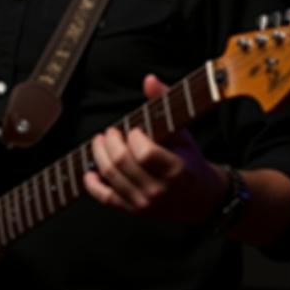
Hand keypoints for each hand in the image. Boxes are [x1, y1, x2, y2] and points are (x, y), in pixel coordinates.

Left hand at [84, 74, 227, 222]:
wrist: (200, 198)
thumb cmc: (190, 160)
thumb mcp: (182, 131)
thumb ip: (165, 103)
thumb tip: (149, 79)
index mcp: (175, 171)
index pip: (144, 153)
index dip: (134, 137)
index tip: (134, 129)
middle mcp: (158, 190)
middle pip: (121, 163)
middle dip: (111, 142)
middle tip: (110, 132)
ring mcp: (145, 204)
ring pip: (110, 177)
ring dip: (99, 155)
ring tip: (100, 142)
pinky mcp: (133, 211)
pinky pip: (105, 198)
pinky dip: (92, 183)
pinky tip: (89, 170)